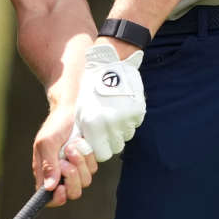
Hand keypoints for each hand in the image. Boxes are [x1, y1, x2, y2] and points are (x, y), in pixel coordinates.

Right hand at [33, 108, 97, 207]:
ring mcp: (76, 169)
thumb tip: (49, 187)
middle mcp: (60, 175)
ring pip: (85, 181)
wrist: (71, 111)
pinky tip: (81, 144)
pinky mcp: (87, 163)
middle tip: (66, 160)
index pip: (49, 199)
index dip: (56, 199)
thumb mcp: (46, 143)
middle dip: (72, 176)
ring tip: (72, 146)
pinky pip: (93, 169)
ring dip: (79, 162)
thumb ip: (48, 165)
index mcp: (45, 174)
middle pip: (72, 193)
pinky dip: (87, 156)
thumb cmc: (55, 126)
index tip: (61, 188)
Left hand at [73, 43, 144, 161]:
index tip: (99, 143)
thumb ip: (85, 131)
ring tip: (114, 114)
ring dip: (120, 130)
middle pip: (116, 148)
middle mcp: (110, 124)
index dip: (100, 149)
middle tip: (106, 129)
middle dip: (111, 141)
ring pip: (126, 136)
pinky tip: (122, 106)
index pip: (102, 154)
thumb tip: (89, 148)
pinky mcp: (138, 111)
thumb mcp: (81, 109)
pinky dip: (129, 119)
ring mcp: (126, 118)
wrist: (109, 64)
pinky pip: (134, 124)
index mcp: (93, 124)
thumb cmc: (91, 86)